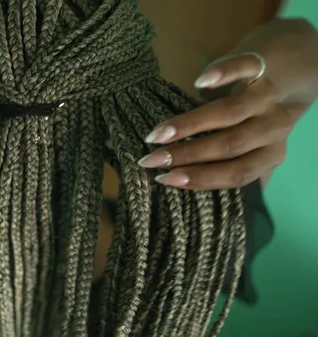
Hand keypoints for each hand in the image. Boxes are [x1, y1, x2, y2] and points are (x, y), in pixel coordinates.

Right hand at [137, 53, 303, 189]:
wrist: (303, 56)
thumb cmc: (270, 108)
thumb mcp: (263, 141)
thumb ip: (240, 164)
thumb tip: (202, 193)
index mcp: (271, 150)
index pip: (236, 173)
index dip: (200, 178)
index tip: (165, 180)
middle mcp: (274, 126)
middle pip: (229, 146)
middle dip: (186, 155)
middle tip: (151, 160)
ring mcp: (269, 93)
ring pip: (230, 113)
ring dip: (190, 125)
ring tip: (158, 134)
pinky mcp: (263, 62)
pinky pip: (244, 69)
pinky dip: (223, 75)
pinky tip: (199, 83)